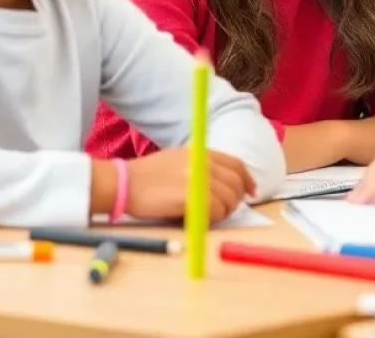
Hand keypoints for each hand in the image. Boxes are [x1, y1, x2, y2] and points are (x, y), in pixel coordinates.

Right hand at [126, 148, 255, 222]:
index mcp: (202, 152)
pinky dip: (210, 221)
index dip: (247, 180)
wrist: (124, 183)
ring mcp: (199, 178)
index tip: (250, 192)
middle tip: (223, 212)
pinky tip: (196, 221)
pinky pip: (214, 212)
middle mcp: (204, 162)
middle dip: (234, 201)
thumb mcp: (179, 160)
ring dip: (221, 213)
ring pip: (227, 201)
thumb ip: (203, 167)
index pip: (236, 165)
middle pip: (236, 184)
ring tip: (205, 217)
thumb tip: (223, 183)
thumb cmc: (148, 176)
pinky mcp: (191, 196)